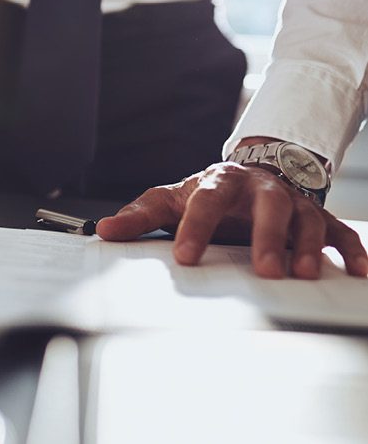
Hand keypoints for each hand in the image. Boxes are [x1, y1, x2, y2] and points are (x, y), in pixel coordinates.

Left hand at [96, 162, 367, 279]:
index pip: (206, 202)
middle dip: (266, 237)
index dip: (195, 228)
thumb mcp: (171, 199)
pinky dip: (352, 250)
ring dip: (308, 245)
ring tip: (303, 274)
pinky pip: (340, 232)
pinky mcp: (318, 217)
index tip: (185, 257)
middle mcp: (261, 189)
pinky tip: (359, 272)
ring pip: (307, 219)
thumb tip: (102, 231)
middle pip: (267, 206)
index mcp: (220, 182)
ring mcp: (293, 202)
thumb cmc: (208, 193)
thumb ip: (140, 216)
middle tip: (264, 270)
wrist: (253, 170)